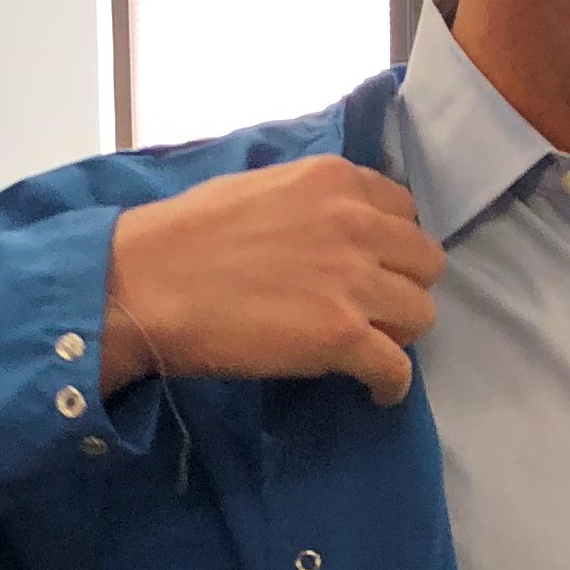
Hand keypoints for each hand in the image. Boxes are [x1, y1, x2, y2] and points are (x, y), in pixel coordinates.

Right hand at [102, 156, 444, 406]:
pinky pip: (397, 368)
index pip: (405, 209)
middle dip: (403, 285)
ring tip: (368, 347)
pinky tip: (376, 390)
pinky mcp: (342, 336)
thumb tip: (334, 226)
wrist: (145, 284)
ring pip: (421, 314)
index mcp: (336, 180)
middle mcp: (357, 223)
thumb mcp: (261, 187)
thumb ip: (313, 201)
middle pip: (425, 262)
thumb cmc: (184, 235)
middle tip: (372, 308)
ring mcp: (353, 281)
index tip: (374, 265)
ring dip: (399, 333)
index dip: (392, 243)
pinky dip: (391, 384)